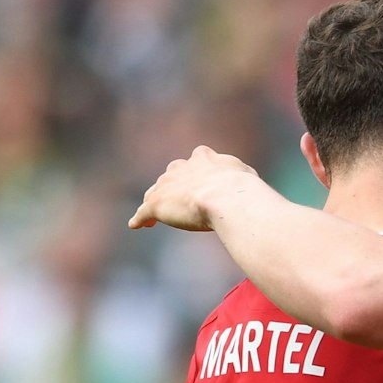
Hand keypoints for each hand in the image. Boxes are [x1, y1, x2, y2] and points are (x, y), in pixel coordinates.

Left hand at [129, 145, 259, 231]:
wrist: (227, 198)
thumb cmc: (242, 188)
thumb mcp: (245, 174)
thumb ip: (239, 174)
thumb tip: (245, 179)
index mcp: (203, 158)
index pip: (197, 158)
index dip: (197, 170)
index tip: (199, 177)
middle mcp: (181, 167)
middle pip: (171, 175)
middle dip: (172, 184)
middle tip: (175, 197)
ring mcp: (167, 185)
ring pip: (155, 192)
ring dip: (155, 201)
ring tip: (152, 214)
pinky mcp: (156, 203)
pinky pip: (144, 211)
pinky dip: (140, 218)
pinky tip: (136, 224)